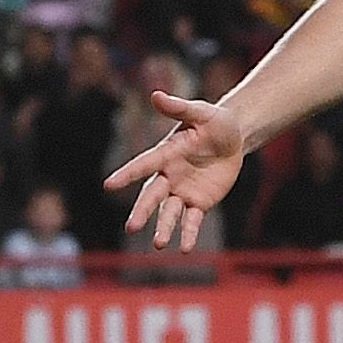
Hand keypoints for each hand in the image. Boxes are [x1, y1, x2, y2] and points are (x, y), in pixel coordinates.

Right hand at [104, 89, 250, 247]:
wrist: (234, 137)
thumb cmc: (214, 121)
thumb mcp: (201, 112)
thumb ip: (179, 107)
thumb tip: (155, 94)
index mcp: (166, 154)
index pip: (144, 165)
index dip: (127, 175)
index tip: (109, 185)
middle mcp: (170, 176)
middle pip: (153, 196)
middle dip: (143, 211)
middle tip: (131, 227)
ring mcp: (183, 191)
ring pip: (169, 212)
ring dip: (164, 228)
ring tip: (157, 244)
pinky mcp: (199, 202)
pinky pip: (192, 220)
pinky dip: (188, 234)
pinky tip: (184, 248)